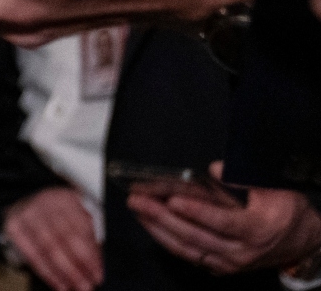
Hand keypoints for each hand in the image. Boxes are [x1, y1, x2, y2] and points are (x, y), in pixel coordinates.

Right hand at [0, 186, 101, 290]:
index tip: (98, 274)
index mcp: (66, 199)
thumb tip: (98, 266)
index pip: (81, 229)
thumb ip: (88, 239)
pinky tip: (58, 284)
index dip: (90, 255)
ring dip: (62, 272)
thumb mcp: (77, 219)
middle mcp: (44, 202)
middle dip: (77, 266)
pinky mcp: (13, 226)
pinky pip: (31, 253)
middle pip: (63, 238)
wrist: (28, 203)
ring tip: (74, 287)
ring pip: (47, 247)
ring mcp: (27, 213)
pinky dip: (46, 272)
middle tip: (87, 285)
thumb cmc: (59, 217)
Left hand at [128, 164, 320, 274]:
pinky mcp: (221, 268)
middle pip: (197, 236)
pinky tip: (150, 225)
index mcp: (257, 229)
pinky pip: (190, 256)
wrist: (300, 243)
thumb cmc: (285, 211)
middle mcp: (242, 251)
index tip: (172, 200)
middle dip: (163, 218)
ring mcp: (230, 263)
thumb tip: (215, 169)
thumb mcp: (275, 189)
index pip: (222, 222)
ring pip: (188, 249)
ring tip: (137, 210)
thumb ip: (244, 179)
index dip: (196, 211)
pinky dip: (167, 241)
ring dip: (158, 229)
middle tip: (138, 200)